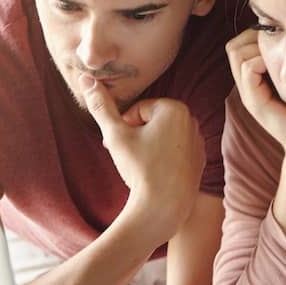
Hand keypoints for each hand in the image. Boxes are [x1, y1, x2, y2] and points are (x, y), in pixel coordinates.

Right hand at [81, 74, 204, 234]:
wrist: (163, 208)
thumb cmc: (140, 169)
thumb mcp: (115, 135)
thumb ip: (101, 106)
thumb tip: (85, 76)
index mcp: (175, 108)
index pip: (139, 110)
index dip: (125, 128)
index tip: (122, 146)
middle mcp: (192, 121)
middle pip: (152, 122)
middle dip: (136, 136)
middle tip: (130, 158)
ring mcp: (198, 141)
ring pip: (162, 137)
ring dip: (148, 147)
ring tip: (142, 167)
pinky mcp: (200, 160)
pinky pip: (174, 152)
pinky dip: (163, 159)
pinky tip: (156, 175)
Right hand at [225, 29, 285, 152]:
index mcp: (255, 80)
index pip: (238, 45)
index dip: (254, 35)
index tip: (278, 38)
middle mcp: (247, 86)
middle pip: (233, 46)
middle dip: (253, 37)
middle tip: (277, 43)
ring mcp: (248, 94)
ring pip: (237, 53)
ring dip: (258, 47)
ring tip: (279, 56)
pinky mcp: (254, 102)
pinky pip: (248, 69)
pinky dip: (261, 60)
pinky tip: (280, 68)